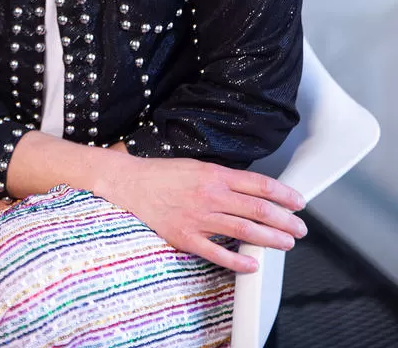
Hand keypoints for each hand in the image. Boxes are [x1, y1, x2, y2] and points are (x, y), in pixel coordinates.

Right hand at [97, 154, 306, 273]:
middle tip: (300, 228)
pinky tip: (253, 264)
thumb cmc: (163, 174)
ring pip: (244, 231)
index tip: (298, 202)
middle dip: (284, 220)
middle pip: (257, 209)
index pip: (259, 185)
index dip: (283, 194)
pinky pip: (217, 253)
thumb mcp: (197, 165)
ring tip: (287, 243)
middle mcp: (210, 195)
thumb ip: (224, 177)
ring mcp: (198, 218)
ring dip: (270, 239)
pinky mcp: (185, 237)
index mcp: (214, 175)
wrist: (131, 183)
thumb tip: (252, 189)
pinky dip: (238, 261)